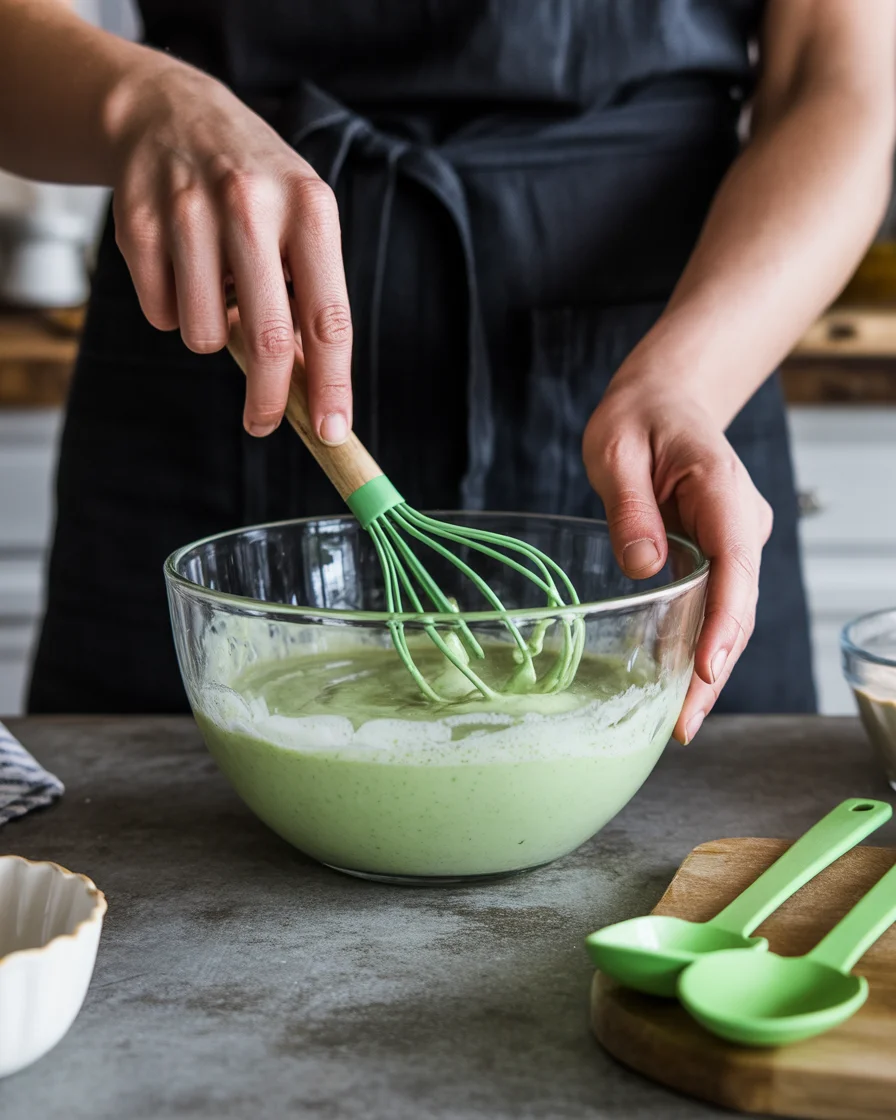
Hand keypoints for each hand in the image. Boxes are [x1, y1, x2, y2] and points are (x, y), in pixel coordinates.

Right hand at [106, 58, 351, 441]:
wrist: (170, 113)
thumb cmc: (255, 189)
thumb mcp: (300, 222)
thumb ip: (309, 297)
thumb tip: (314, 388)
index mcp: (309, 208)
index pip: (327, 318)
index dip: (332, 384)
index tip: (333, 431)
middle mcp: (251, 204)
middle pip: (267, 339)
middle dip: (267, 399)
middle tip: (262, 424)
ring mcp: (189, 211)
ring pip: (203, 335)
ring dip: (211, 336)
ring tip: (215, 290)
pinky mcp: (137, 224)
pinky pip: (161, 314)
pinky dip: (173, 311)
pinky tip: (179, 268)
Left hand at [582, 373, 772, 743]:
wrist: (664, 400)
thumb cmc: (639, 418)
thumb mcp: (616, 450)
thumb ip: (630, 507)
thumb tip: (644, 568)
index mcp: (721, 489)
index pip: (735, 563)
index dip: (724, 621)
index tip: (705, 667)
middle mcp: (741, 522)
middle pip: (738, 604)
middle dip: (714, 667)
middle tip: (682, 724)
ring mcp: (735, 540)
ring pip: (731, 613)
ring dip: (708, 668)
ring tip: (679, 724)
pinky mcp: (719, 554)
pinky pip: (716, 605)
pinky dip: (700, 646)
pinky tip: (678, 686)